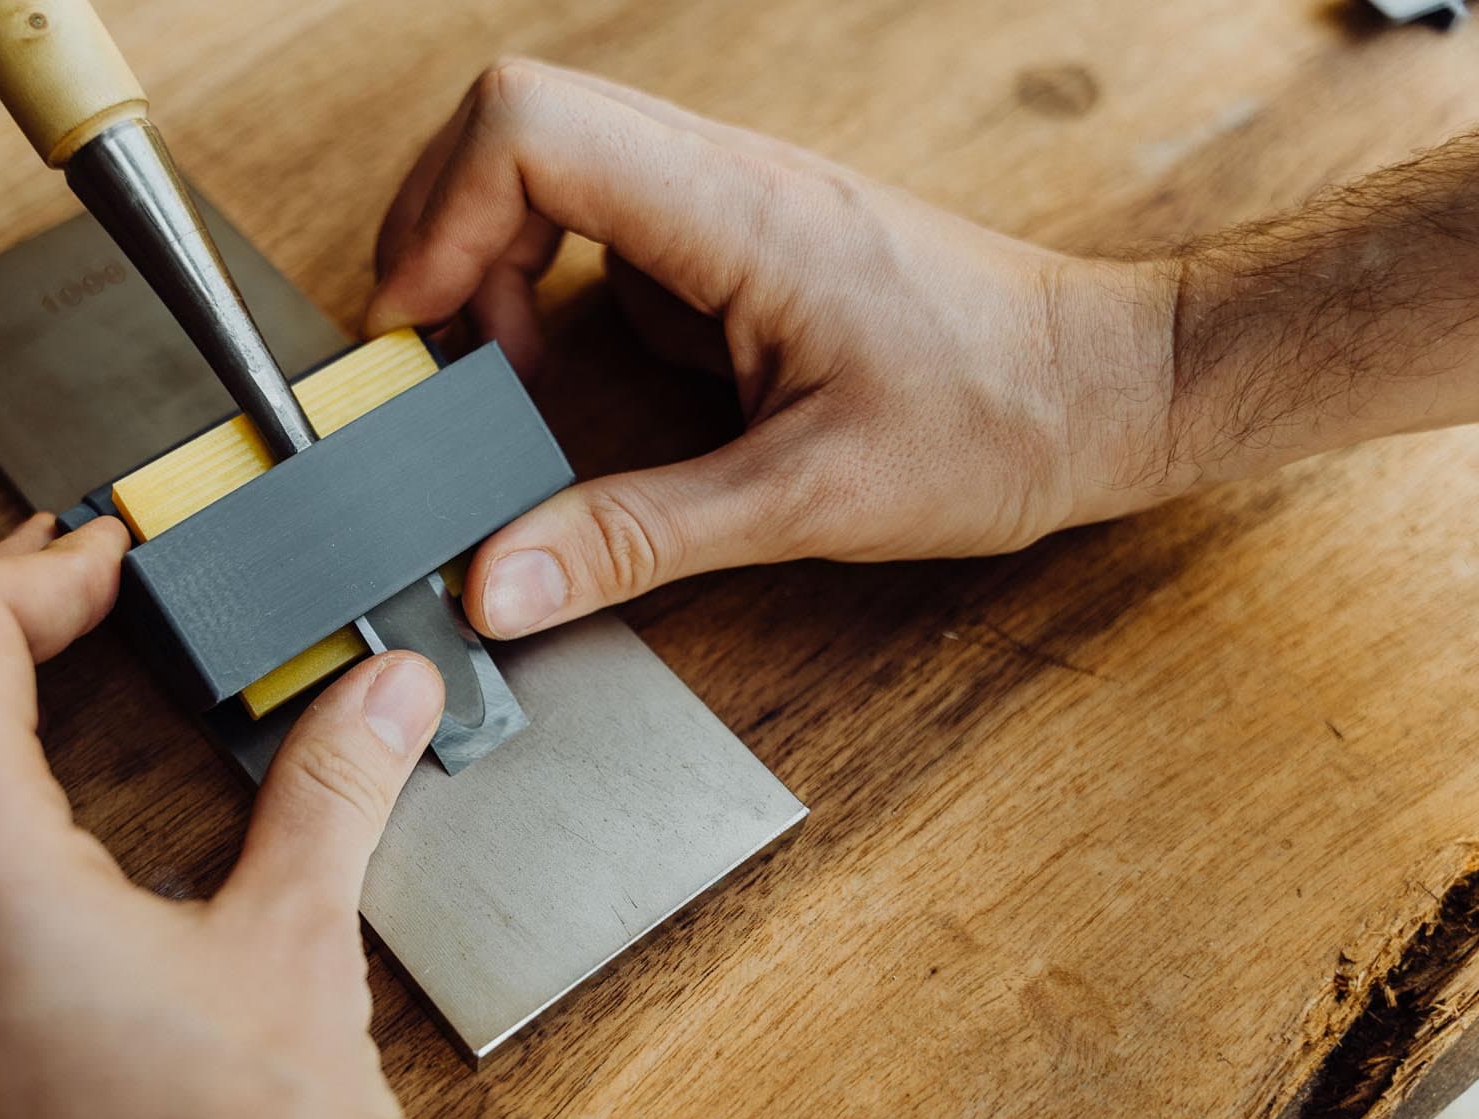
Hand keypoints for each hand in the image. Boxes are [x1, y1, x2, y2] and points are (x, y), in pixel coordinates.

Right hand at [366, 59, 1177, 637]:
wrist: (1112, 385)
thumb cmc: (999, 421)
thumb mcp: (806, 502)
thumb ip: (637, 538)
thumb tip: (500, 583)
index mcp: (739, 213)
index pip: (529, 126)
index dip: (439, 216)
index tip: (417, 330)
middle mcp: (725, 177)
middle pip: (516, 126)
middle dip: (444, 237)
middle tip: (439, 361)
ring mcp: (731, 198)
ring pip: (552, 168)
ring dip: (497, 267)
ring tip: (504, 381)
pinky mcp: (740, 235)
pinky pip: (607, 228)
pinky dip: (555, 292)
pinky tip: (589, 380)